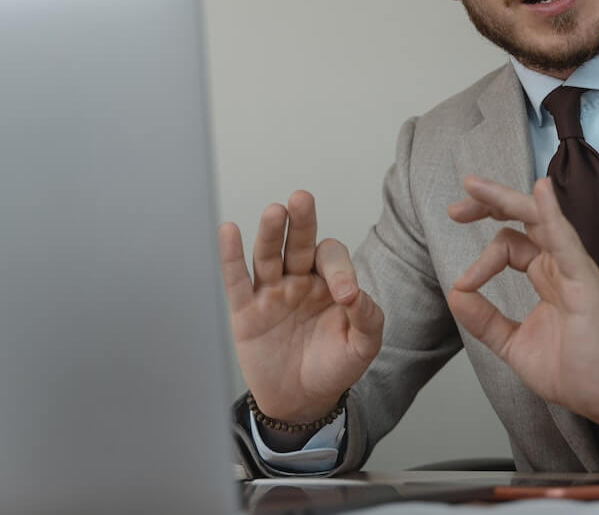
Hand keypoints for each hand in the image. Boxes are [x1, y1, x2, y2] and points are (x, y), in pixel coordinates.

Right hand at [218, 190, 383, 422]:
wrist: (301, 400)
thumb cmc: (333, 367)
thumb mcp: (362, 347)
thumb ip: (368, 319)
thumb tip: (358, 295)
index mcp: (331, 283)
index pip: (333, 260)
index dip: (341, 271)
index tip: (345, 297)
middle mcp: (301, 280)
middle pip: (300, 243)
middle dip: (302, 222)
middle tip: (301, 199)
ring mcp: (272, 292)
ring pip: (269, 255)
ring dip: (271, 233)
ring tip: (275, 212)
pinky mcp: (246, 311)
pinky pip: (237, 280)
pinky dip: (230, 256)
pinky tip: (229, 231)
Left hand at [446, 176, 598, 426]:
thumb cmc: (570, 370)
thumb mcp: (512, 343)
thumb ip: (484, 320)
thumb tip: (456, 294)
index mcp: (544, 276)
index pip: (509, 245)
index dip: (480, 261)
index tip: (462, 286)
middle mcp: (558, 265)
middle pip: (524, 219)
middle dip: (489, 204)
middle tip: (456, 206)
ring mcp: (572, 269)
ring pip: (539, 220)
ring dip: (506, 200)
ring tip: (475, 187)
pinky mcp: (583, 279)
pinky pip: (565, 240)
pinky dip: (551, 214)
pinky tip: (540, 191)